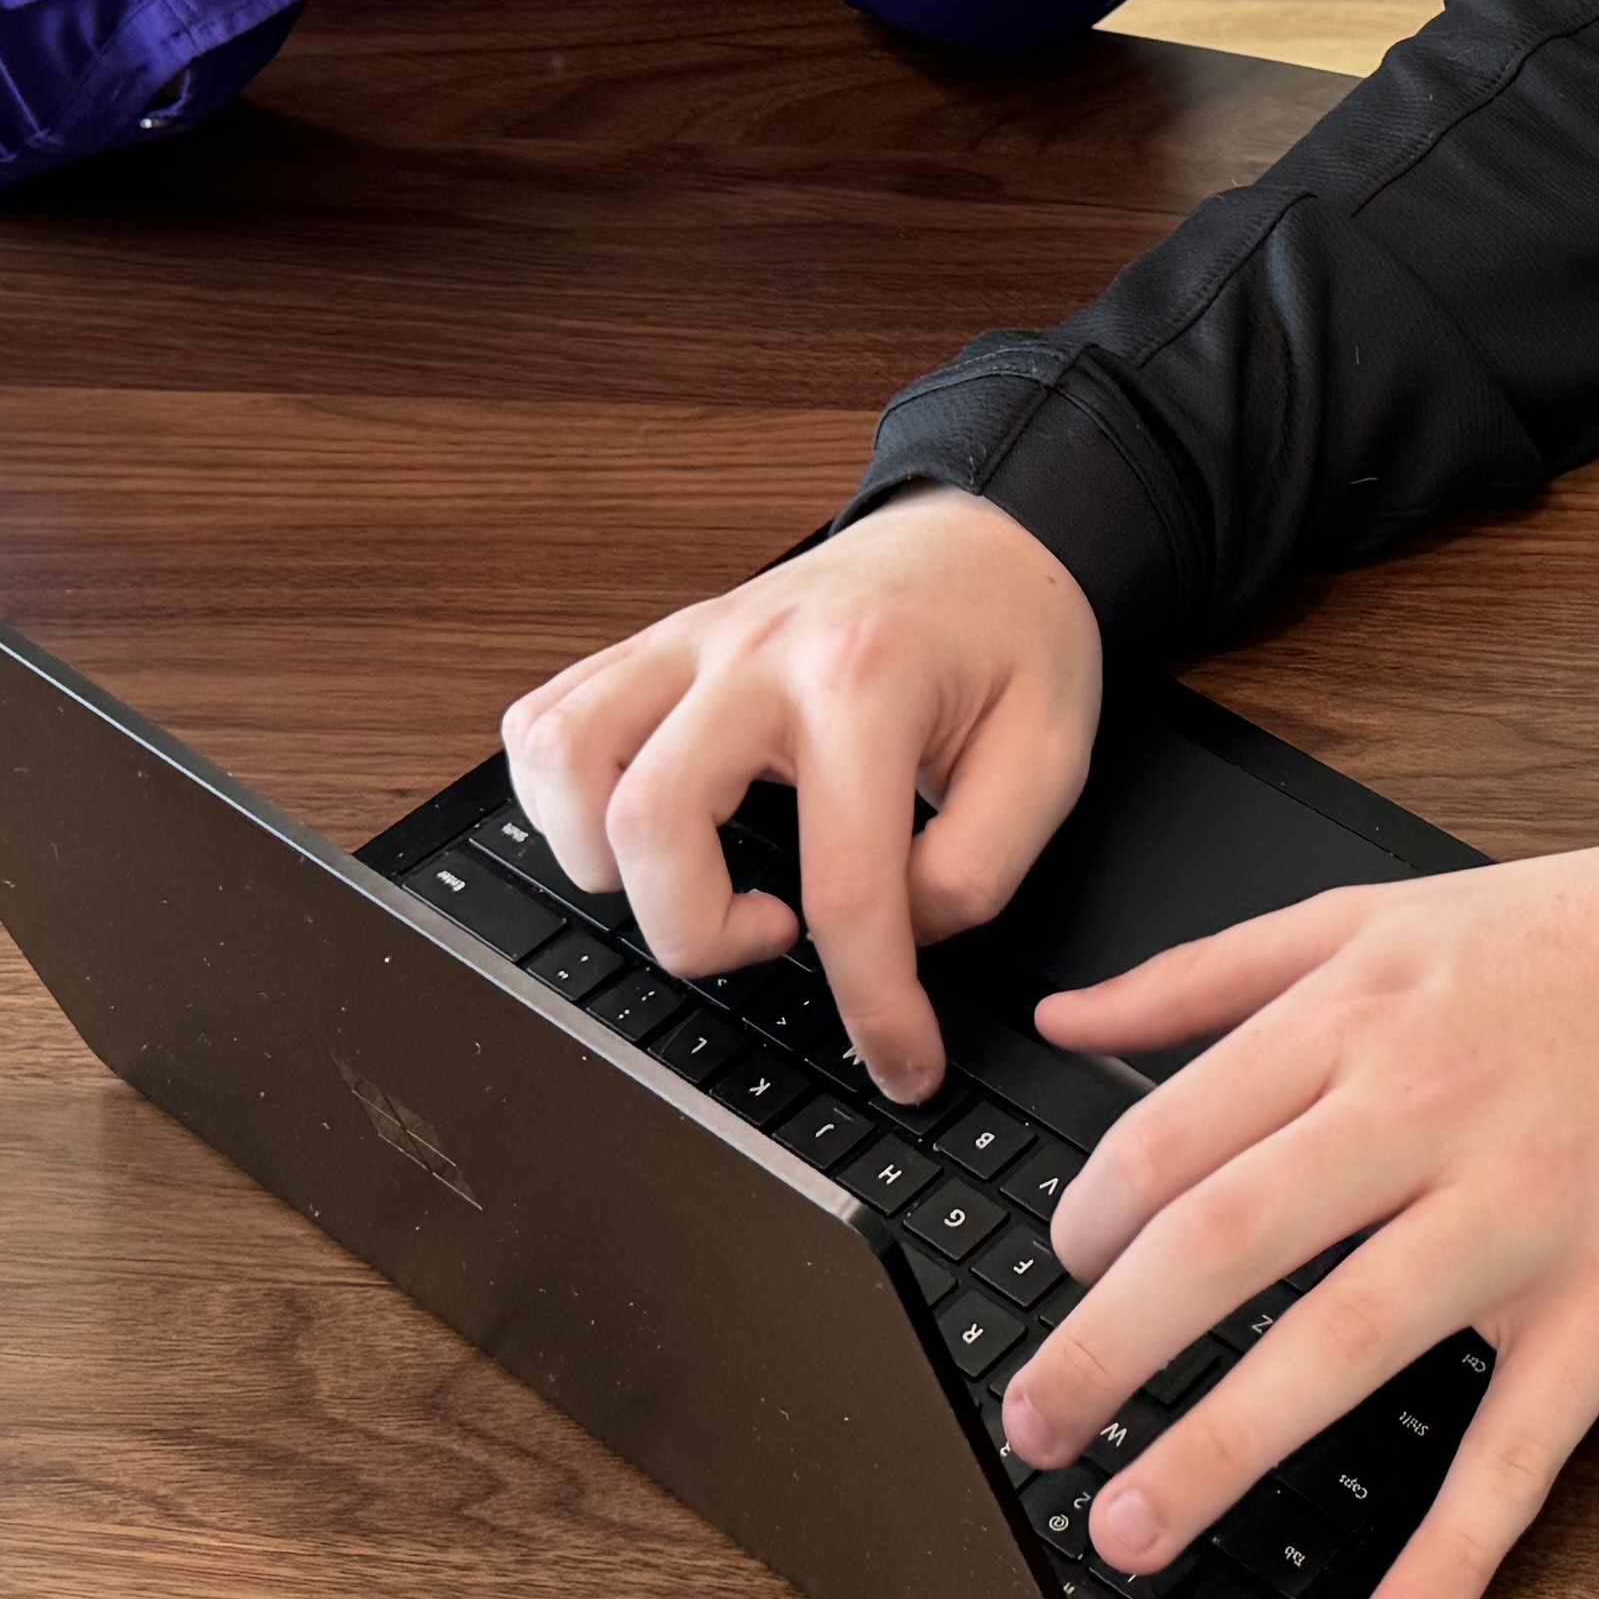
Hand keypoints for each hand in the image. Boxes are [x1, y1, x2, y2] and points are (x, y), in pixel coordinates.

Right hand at [495, 486, 1103, 1101]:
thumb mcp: (1051, 754)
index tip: (900, 1063)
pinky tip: (636, 826)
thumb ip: (982, 867)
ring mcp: (690, 643)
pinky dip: (560, 795)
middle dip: (697, 933)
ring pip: (565, 758)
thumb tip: (898, 943)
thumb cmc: (1010, 638)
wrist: (980, 535)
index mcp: (867, 682)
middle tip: (775, 940)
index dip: (873, 1005)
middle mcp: (758, 655)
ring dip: (601, 860)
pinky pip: (546, 718)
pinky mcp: (654, 647)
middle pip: (651, 820)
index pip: (845, 884)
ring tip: (689, 881)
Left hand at [997, 833, 1598, 1598]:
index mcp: (1356, 1015)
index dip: (1088, 1223)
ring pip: (1346, 1345)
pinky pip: (1523, 1443)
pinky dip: (1459, 1550)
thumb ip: (1203, 973)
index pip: (1176, 1137)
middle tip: (1031, 1431)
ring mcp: (1522, 1216)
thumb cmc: (1555, 948)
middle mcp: (1427, 1110)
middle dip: (1107, 1351)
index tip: (1056, 1279)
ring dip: (1222, 1453)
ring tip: (1130, 1529)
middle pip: (1228, 1241)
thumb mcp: (1367, 914)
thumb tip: (1061, 1020)